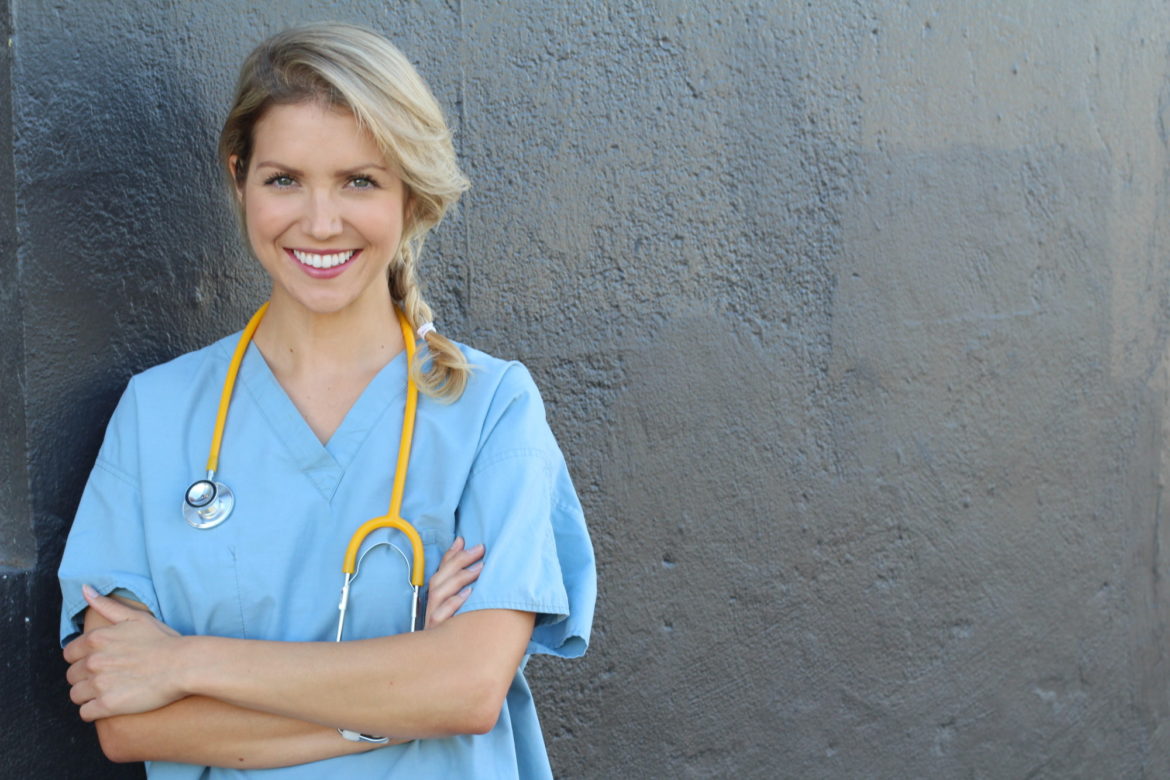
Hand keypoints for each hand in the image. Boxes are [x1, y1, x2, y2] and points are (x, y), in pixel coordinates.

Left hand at [63, 585, 184, 720]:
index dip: (83, 659)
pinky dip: (94, 711)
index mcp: (96, 639)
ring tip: (108, 692)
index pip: (69, 655)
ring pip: (76, 695)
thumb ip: (107, 605)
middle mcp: (93, 661)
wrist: (183, 665)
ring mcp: (99, 684)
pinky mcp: (108, 705)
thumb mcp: (136, 618)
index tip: (100, 662)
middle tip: (107, 677)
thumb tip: (85, 589)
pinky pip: (85, 713)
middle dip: (85, 678)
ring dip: (88, 695)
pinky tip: (109, 704)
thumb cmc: (163, 641)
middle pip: (71, 676)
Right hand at [424, 537, 483, 628]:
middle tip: (480, 550)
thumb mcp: (458, 606)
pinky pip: (442, 615)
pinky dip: (455, 603)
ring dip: (459, 578)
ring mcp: (432, 619)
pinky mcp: (437, 632)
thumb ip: (463, 585)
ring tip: (480, 568)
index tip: (464, 539)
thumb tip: (472, 559)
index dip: (451, 554)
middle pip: (439, 578)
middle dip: (459, 561)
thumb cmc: (456, 632)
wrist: (443, 664)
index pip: (440, 570)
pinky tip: (470, 594)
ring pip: (439, 593)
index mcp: (436, 598)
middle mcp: (431, 607)